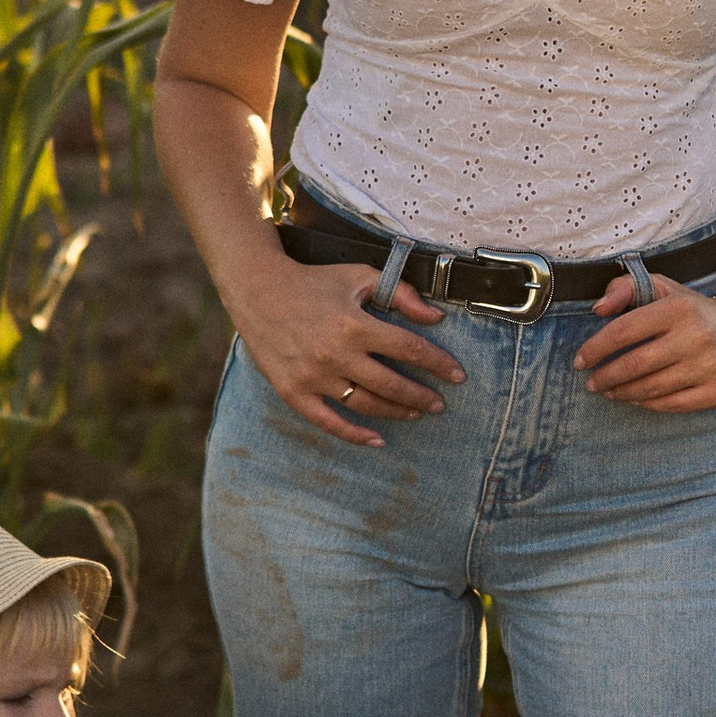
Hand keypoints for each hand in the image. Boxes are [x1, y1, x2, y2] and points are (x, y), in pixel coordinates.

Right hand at [227, 246, 463, 446]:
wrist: (258, 290)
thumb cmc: (313, 281)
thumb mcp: (359, 276)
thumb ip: (401, 293)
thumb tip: (436, 317)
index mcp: (355, 324)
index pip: (410, 350)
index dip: (439, 365)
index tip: (457, 376)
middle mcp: (336, 354)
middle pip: (392, 384)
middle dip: (423, 397)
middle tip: (439, 404)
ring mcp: (314, 377)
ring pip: (366, 405)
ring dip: (396, 412)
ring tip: (415, 414)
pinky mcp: (294, 392)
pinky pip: (329, 422)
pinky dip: (355, 435)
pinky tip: (377, 440)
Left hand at [575, 273, 715, 413]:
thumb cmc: (694, 311)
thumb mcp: (664, 289)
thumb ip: (625, 287)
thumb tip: (598, 309)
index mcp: (678, 308)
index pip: (624, 331)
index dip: (595, 348)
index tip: (580, 361)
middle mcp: (696, 336)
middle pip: (634, 365)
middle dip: (605, 377)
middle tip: (591, 383)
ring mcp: (710, 366)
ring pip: (651, 388)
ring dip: (622, 393)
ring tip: (609, 391)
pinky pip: (673, 404)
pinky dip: (648, 404)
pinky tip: (636, 399)